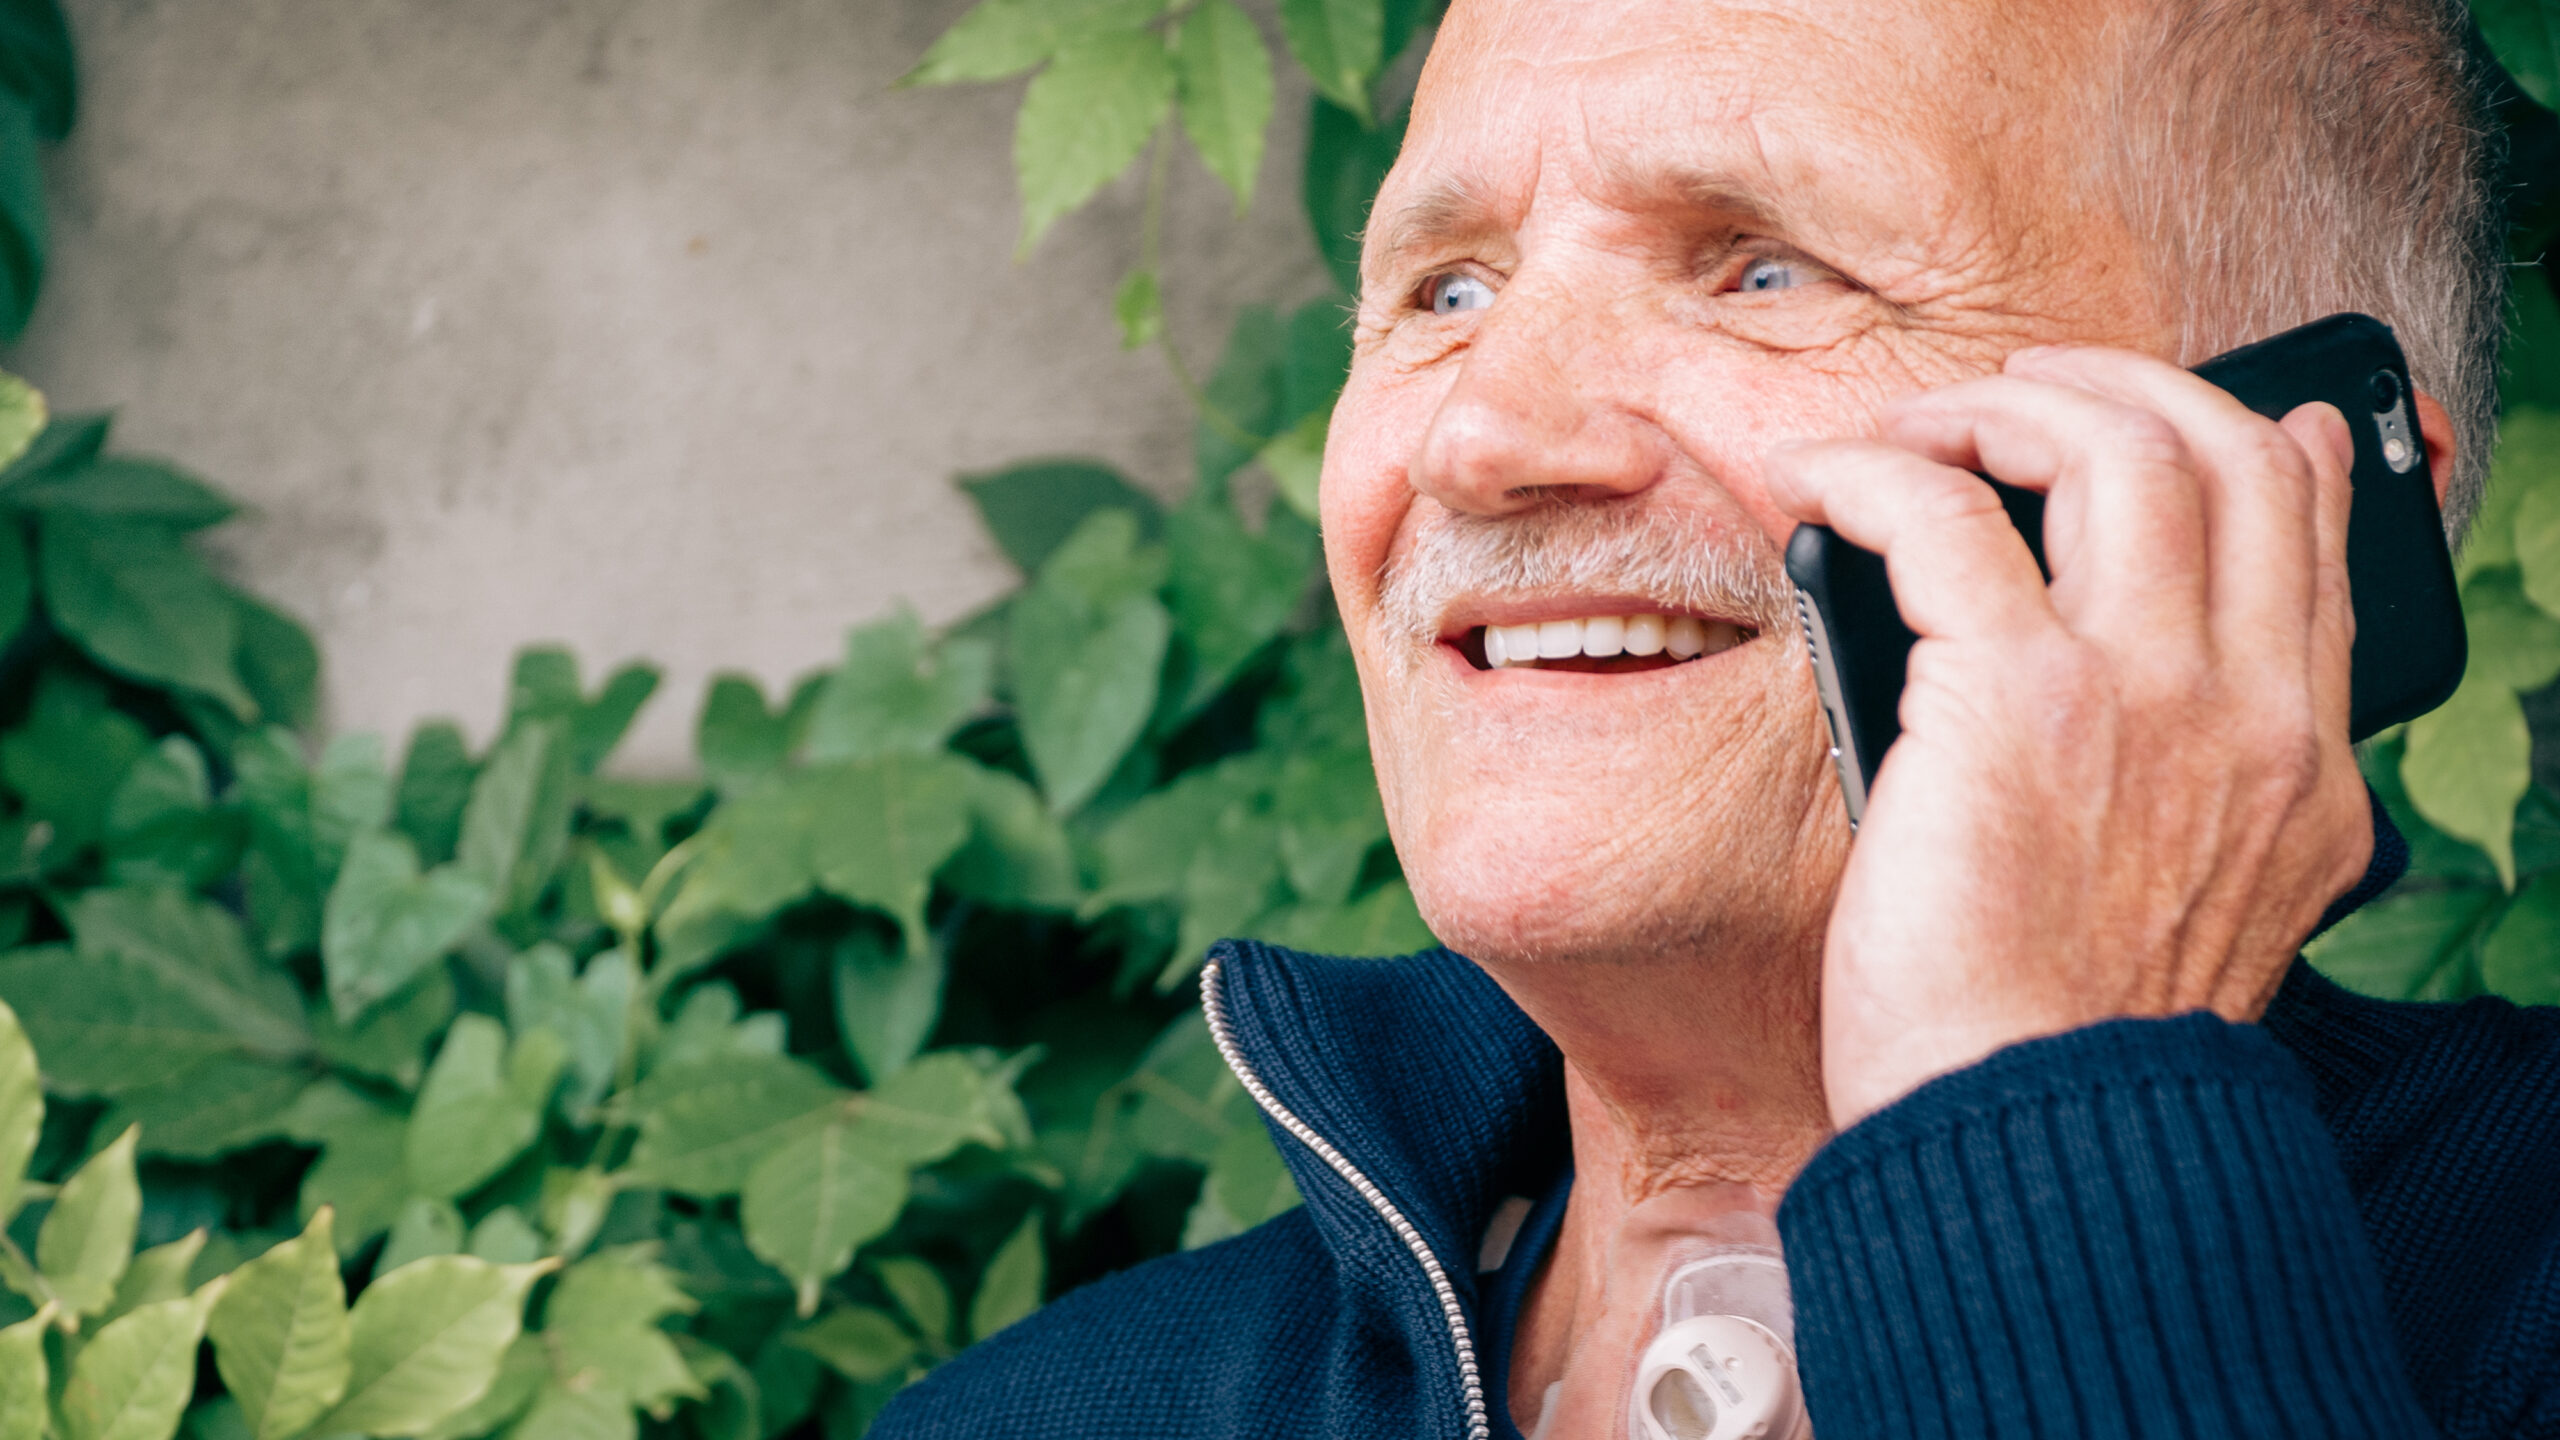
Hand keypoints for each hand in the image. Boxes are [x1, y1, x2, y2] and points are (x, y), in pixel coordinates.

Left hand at [1764, 345, 2372, 1128]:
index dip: (2270, 450)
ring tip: (1918, 432)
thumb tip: (2139, 695)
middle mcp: (2249, 712)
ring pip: (2113, 446)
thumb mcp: (2189, 916)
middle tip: (2023, 392)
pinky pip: (1942, 514)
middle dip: (2121, 389)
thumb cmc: (2060, 1044)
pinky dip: (1874, 473)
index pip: (2314, 549)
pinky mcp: (2017, 698)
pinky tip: (1822, 486)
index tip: (2231, 418)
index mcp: (2300, 771)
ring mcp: (2149, 693)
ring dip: (2001, 409)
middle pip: (2226, 454)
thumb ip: (2186, 797)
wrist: (2037, 1139)